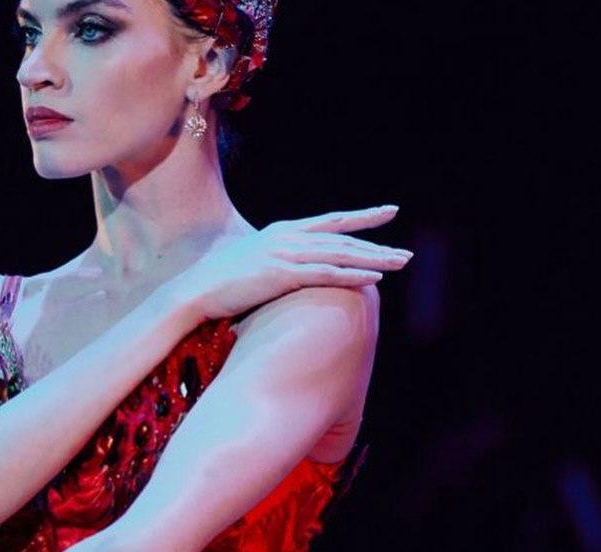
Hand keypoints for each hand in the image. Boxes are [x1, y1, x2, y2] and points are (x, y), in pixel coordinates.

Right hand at [174, 205, 412, 321]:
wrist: (194, 290)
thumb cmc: (218, 282)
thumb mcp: (251, 263)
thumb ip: (274, 260)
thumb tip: (287, 269)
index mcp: (282, 232)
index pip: (330, 221)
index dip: (362, 217)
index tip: (389, 212)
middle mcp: (287, 237)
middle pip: (342, 238)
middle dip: (377, 244)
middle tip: (406, 253)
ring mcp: (284, 254)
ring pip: (339, 254)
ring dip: (374, 258)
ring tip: (400, 263)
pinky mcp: (281, 274)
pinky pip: (326, 274)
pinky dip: (352, 274)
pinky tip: (374, 278)